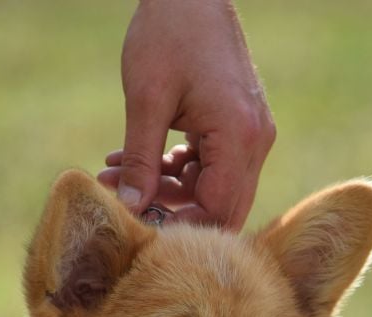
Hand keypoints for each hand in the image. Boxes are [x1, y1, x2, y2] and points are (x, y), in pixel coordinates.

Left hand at [97, 0, 275, 232]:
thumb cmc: (169, 35)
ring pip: (214, 188)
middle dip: (172, 211)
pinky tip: (137, 159)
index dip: (180, 227)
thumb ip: (139, 159)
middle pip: (222, 206)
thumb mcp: (146, 100)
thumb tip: (129, 208)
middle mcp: (255, 140)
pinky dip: (177, 170)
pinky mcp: (239, 126)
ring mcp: (251, 134)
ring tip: (116, 174)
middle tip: (123, 202)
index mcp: (239, 135)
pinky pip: (212, 166)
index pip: (219, 209)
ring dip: (167, 189)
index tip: (137, 226)